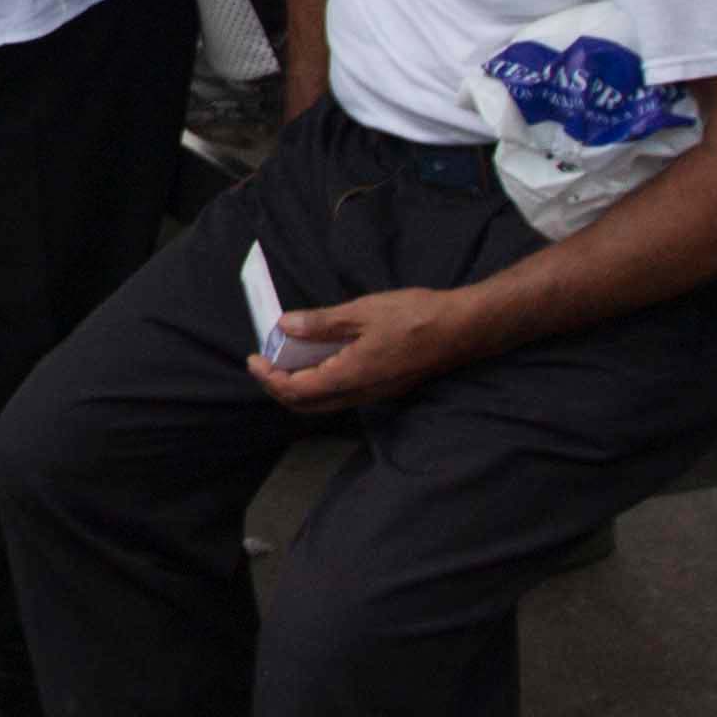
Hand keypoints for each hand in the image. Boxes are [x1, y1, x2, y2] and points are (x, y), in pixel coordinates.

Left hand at [255, 282, 500, 413]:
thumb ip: (322, 322)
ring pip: (325, 402)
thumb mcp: (363, 311)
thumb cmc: (416, 316)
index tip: (254, 359)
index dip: (269, 378)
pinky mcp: (384, 386)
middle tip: (263, 363)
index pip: (296, 390)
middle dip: (278, 387)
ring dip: (299, 386)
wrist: (462, 329)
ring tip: (286, 359)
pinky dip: (321, 381)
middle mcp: (360, 393)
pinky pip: (343, 394)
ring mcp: (374, 393)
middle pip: (306, 405)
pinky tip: (319, 357)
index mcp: (351, 375)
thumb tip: (285, 326)